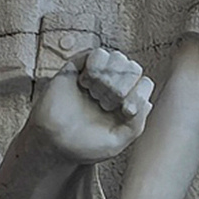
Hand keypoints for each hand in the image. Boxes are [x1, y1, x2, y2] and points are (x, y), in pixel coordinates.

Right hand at [30, 48, 152, 163]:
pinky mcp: (78, 68)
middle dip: (124, 85)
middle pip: (133, 68)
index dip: (140, 94)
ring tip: (95, 93)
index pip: (144, 84)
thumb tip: (146, 102)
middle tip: (106, 104)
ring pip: (118, 58)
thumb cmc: (84, 146)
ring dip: (109, 75)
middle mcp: (114, 87)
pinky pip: (97, 53)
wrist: (53, 143)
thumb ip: (136, 124)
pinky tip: (86, 82)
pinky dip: (96, 64)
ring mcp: (97, 76)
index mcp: (126, 103)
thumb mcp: (117, 142)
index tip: (126, 111)